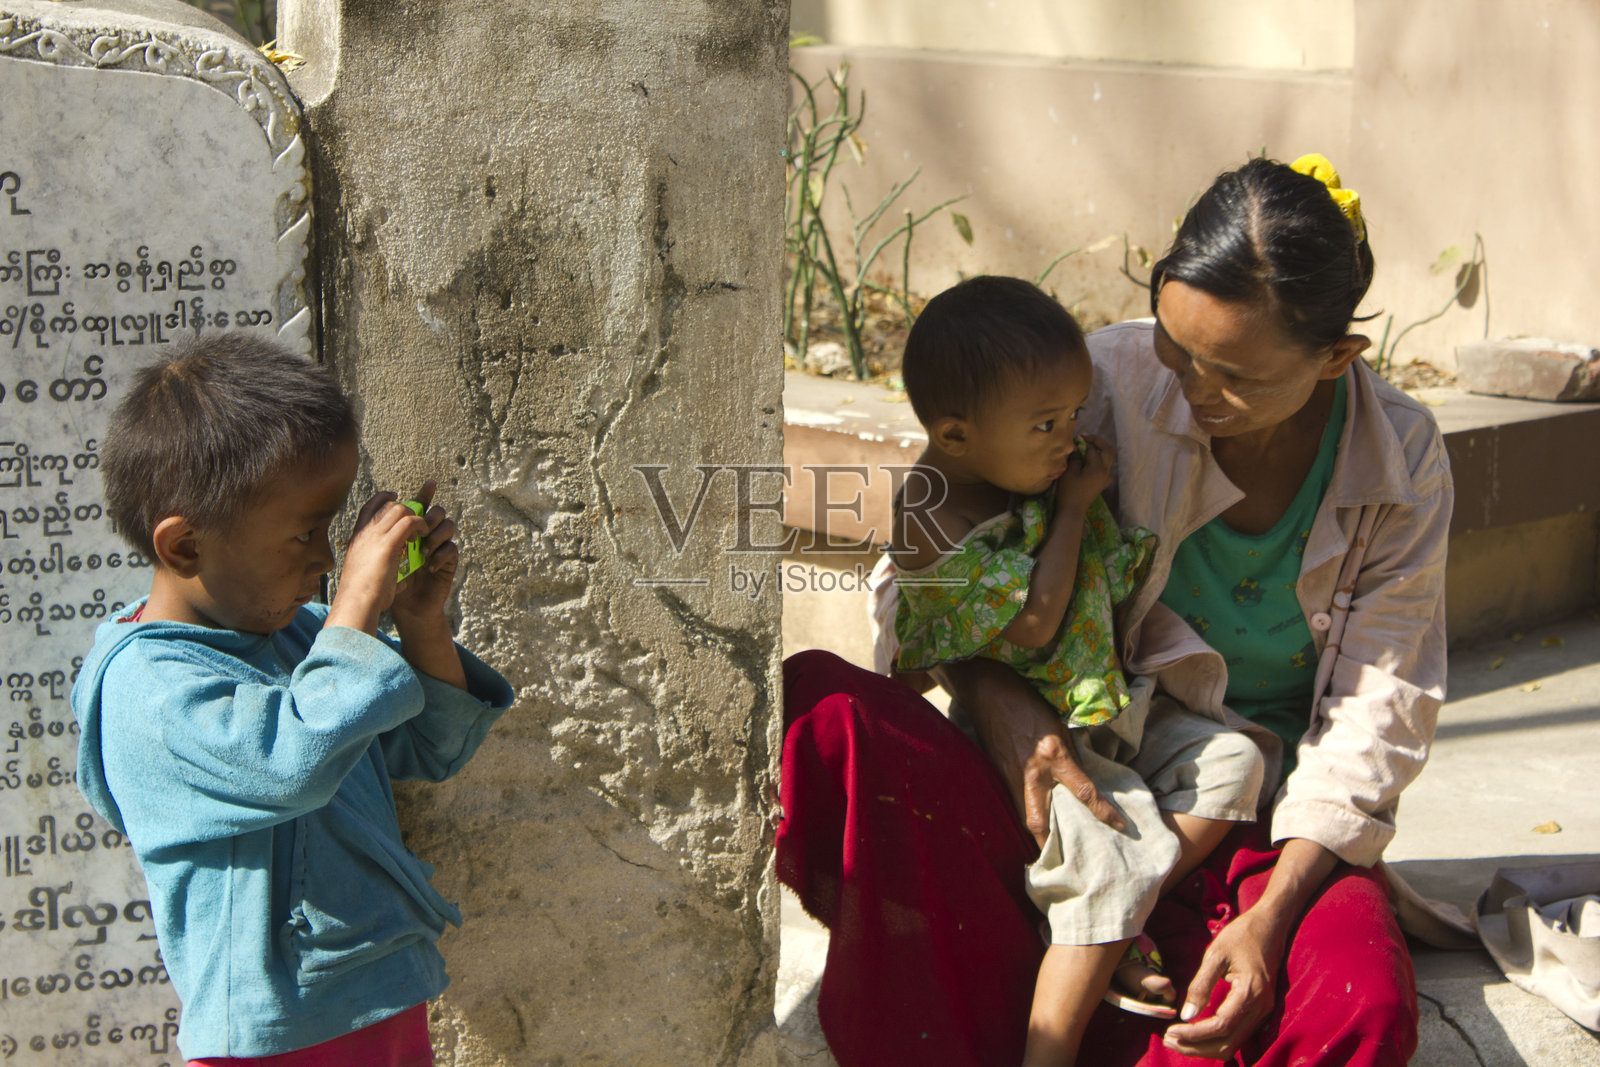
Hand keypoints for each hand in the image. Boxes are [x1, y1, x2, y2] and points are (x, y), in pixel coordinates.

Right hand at [326, 491, 428, 634]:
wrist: (357, 603)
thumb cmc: (361, 595)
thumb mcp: (365, 573)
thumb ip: (377, 565)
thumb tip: (395, 573)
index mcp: (357, 538)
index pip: (369, 507)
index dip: (383, 498)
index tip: (395, 497)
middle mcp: (364, 532)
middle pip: (387, 505)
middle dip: (405, 507)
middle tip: (416, 520)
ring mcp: (375, 536)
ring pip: (399, 509)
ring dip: (414, 517)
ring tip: (421, 531)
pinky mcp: (388, 544)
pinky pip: (409, 521)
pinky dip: (419, 524)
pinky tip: (423, 535)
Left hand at [390, 480, 459, 622]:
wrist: (403, 607)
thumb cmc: (388, 581)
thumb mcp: (380, 552)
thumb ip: (386, 532)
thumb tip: (392, 509)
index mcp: (408, 529)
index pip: (419, 505)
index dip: (426, 493)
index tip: (430, 484)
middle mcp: (425, 535)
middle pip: (437, 512)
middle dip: (431, 516)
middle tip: (421, 529)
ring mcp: (437, 548)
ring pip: (448, 526)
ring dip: (436, 534)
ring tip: (424, 550)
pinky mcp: (447, 563)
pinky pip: (452, 548)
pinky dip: (441, 554)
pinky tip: (429, 566)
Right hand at [933, 659, 1123, 845]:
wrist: (989, 692)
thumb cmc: (1028, 703)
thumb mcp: (1059, 726)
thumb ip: (1070, 755)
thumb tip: (1081, 777)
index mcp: (1053, 755)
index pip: (1084, 791)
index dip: (1104, 811)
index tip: (1121, 827)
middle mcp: (1032, 772)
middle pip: (1039, 820)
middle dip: (1051, 843)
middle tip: (1067, 859)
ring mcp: (1012, 776)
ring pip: (1023, 816)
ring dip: (1036, 834)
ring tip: (1051, 849)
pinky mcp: (1000, 774)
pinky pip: (1015, 802)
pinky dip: (1025, 814)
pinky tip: (1035, 821)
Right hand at [1055, 435, 1112, 512]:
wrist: (1072, 511)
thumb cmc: (1069, 491)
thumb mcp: (1069, 472)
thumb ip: (1076, 457)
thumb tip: (1078, 447)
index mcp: (1098, 468)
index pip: (1092, 449)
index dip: (1083, 442)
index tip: (1074, 438)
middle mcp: (1105, 472)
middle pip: (1108, 451)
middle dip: (1098, 442)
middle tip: (1085, 438)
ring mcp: (1105, 479)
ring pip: (1107, 459)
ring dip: (1099, 451)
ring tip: (1086, 448)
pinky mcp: (1102, 484)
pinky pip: (1105, 468)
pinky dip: (1099, 462)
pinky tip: (1089, 463)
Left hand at [1161, 907, 1285, 1059]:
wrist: (1270, 926)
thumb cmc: (1241, 935)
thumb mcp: (1215, 954)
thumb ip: (1201, 985)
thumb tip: (1186, 1015)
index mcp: (1250, 992)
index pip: (1221, 1026)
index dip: (1195, 1034)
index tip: (1171, 1031)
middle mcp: (1261, 1008)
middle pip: (1228, 1044)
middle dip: (1197, 1047)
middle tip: (1169, 1040)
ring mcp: (1263, 1012)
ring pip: (1233, 1044)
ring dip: (1205, 1047)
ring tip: (1178, 1040)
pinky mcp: (1259, 1011)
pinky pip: (1238, 1035)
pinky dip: (1216, 1040)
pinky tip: (1196, 1035)